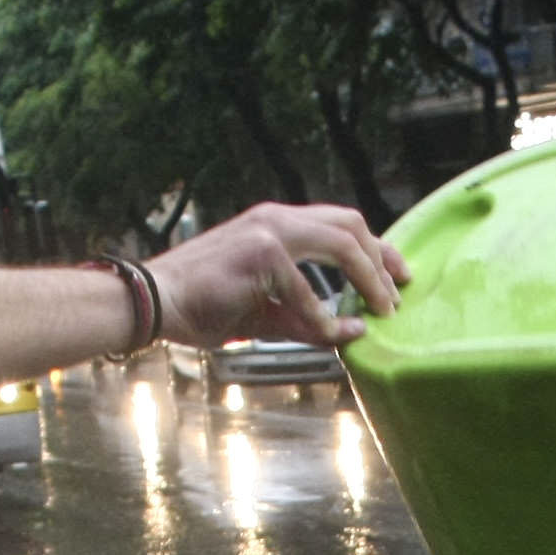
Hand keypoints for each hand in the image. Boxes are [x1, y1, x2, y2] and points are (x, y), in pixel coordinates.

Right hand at [149, 204, 407, 351]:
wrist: (156, 301)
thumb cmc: (204, 306)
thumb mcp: (267, 314)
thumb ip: (309, 320)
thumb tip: (352, 334)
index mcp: (277, 225)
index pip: (341, 225)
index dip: (377, 249)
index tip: (399, 277)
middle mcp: (277, 219)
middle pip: (351, 225)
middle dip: (382, 260)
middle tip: (397, 296)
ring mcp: (269, 231)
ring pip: (341, 245)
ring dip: (368, 280)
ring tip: (379, 311)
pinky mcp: (260, 254)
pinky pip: (308, 289)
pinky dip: (324, 316)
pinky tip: (332, 335)